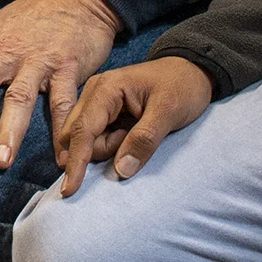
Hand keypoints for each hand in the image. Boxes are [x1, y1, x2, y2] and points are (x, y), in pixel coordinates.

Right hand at [55, 55, 213, 194]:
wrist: (191, 71)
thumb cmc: (181, 87)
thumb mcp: (169, 111)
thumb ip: (145, 139)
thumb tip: (121, 171)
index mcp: (106, 89)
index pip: (82, 130)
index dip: (76, 161)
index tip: (70, 189)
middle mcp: (93, 93)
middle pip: (78, 137)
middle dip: (102, 149)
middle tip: (132, 137)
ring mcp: (96, 102)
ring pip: (86, 140)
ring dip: (109, 147)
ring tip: (136, 131)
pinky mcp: (102, 112)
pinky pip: (96, 138)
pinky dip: (110, 144)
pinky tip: (128, 134)